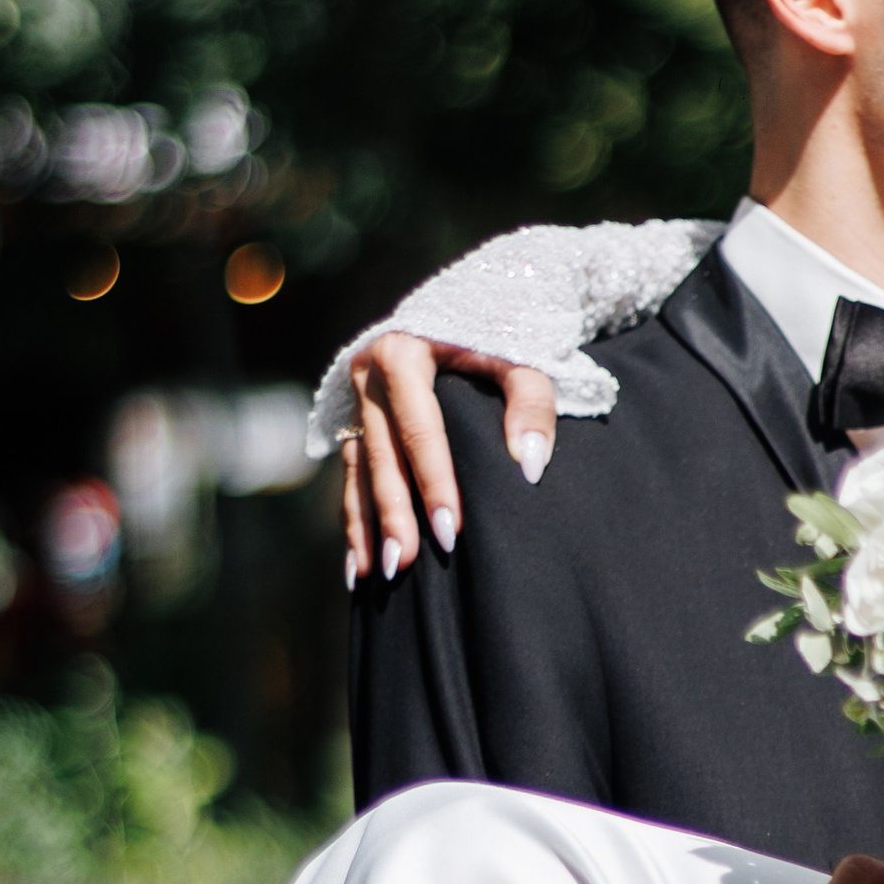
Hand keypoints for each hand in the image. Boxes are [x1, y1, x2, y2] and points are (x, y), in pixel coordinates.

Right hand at [341, 332, 562, 581]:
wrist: (469, 307)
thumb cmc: (501, 336)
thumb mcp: (522, 356)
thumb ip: (532, 403)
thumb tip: (528, 465)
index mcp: (403, 354)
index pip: (420, 429)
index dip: (434, 481)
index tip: (449, 530)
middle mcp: (368, 375)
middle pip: (382, 455)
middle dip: (392, 514)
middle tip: (404, 566)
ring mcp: (356, 399)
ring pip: (359, 470)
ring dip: (365, 526)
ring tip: (375, 576)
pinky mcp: (354, 420)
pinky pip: (351, 476)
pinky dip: (356, 519)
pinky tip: (357, 565)